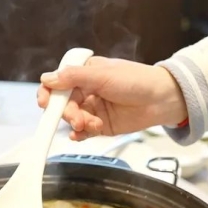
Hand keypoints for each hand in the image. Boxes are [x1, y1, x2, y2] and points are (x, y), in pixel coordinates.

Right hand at [36, 57, 187, 140]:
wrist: (162, 99)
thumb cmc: (137, 80)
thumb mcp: (103, 75)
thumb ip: (74, 78)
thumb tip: (47, 79)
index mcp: (84, 73)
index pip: (57, 83)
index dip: (48, 93)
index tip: (46, 104)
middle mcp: (86, 90)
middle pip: (63, 105)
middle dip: (67, 113)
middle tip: (77, 119)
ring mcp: (93, 109)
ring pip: (72, 119)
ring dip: (78, 124)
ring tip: (92, 125)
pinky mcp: (100, 125)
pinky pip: (83, 132)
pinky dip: (80, 134)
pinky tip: (81, 135)